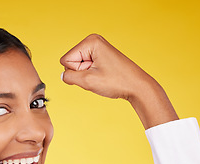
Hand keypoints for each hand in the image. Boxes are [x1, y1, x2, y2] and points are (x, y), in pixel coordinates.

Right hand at [59, 34, 178, 128]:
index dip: (75, 72)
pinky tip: (103, 77)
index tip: (92, 74)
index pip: (66, 60)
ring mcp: (97, 48)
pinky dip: (91, 75)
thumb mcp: (88, 81)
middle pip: (71, 62)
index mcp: (90, 41)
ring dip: (86, 76)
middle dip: (81, 74)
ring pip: (78, 67)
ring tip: (102, 77)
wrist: (136, 86)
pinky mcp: (100, 56)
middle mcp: (93, 41)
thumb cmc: (117, 82)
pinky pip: (86, 68)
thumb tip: (62, 76)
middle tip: (98, 76)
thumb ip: (69, 78)